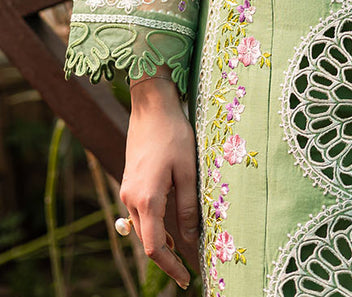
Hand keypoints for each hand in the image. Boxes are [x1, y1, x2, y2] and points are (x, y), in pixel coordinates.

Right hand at [120, 76, 198, 288]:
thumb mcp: (188, 170)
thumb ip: (188, 206)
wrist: (151, 107)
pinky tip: (171, 228)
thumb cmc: (174, 134)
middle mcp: (131, 199)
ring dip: (161, 242)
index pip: (155, 247)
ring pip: (144, 228)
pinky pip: (141, 214)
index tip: (187, 279)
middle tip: (189, 270)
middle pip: (148, 241)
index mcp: (147, 199)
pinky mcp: (130, 183)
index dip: (171, 266)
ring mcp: (128, 191)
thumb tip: (190, 239)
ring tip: (183, 251)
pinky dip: (155, 225)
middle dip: (167, 257)